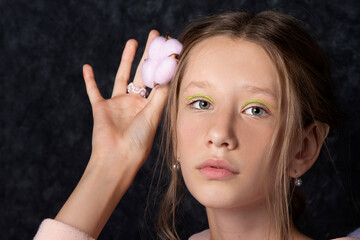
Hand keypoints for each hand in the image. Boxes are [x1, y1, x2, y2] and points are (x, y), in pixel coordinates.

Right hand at [83, 30, 168, 175]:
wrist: (117, 158)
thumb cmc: (139, 142)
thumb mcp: (153, 115)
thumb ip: (160, 94)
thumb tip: (171, 72)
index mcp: (150, 107)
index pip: (158, 81)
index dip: (163, 65)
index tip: (169, 48)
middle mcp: (135, 104)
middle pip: (142, 74)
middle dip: (148, 56)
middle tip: (154, 36)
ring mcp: (117, 105)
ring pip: (121, 77)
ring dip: (126, 60)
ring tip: (132, 42)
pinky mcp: (101, 108)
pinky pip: (93, 91)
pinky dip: (89, 80)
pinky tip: (87, 67)